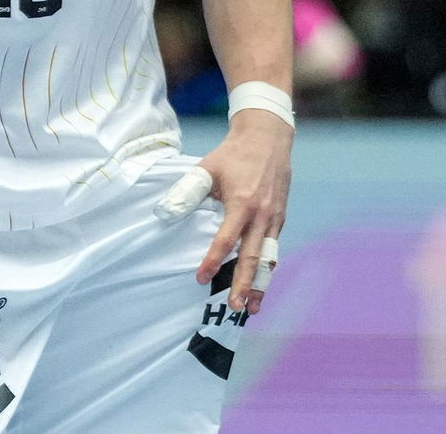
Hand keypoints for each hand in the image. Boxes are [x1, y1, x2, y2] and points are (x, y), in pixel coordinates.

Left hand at [192, 110, 291, 315]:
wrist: (268, 138)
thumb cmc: (233, 154)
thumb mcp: (207, 168)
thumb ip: (187, 192)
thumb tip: (164, 214)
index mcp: (242, 203)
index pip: (226, 239)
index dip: (213, 260)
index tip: (201, 278)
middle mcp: (261, 215)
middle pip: (252, 257)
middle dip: (244, 284)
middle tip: (235, 307)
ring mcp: (274, 218)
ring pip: (267, 258)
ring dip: (260, 284)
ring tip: (252, 308)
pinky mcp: (280, 218)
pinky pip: (273, 248)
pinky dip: (266, 268)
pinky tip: (260, 284)